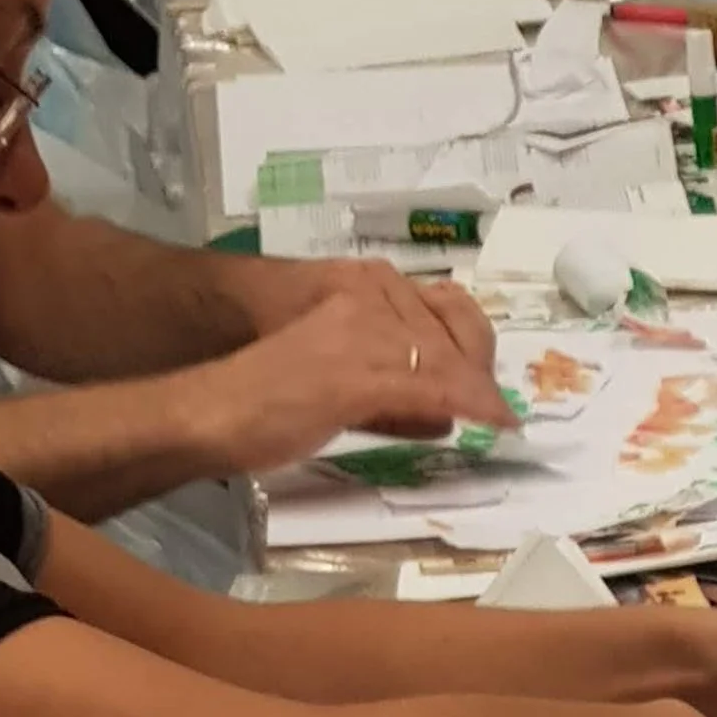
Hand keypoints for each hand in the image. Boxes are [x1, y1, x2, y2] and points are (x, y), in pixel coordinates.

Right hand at [200, 281, 515, 474]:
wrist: (214, 412)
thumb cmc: (267, 404)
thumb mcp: (341, 386)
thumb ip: (391, 394)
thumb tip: (443, 414)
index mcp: (357, 294)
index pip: (437, 309)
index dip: (472, 346)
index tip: (490, 379)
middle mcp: (365, 303)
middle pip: (451, 332)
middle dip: (480, 372)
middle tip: (499, 409)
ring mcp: (363, 336)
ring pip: (445, 360)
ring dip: (479, 393)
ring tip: (501, 420)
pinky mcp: (358, 376)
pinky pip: (432, 388)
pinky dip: (470, 405)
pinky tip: (494, 422)